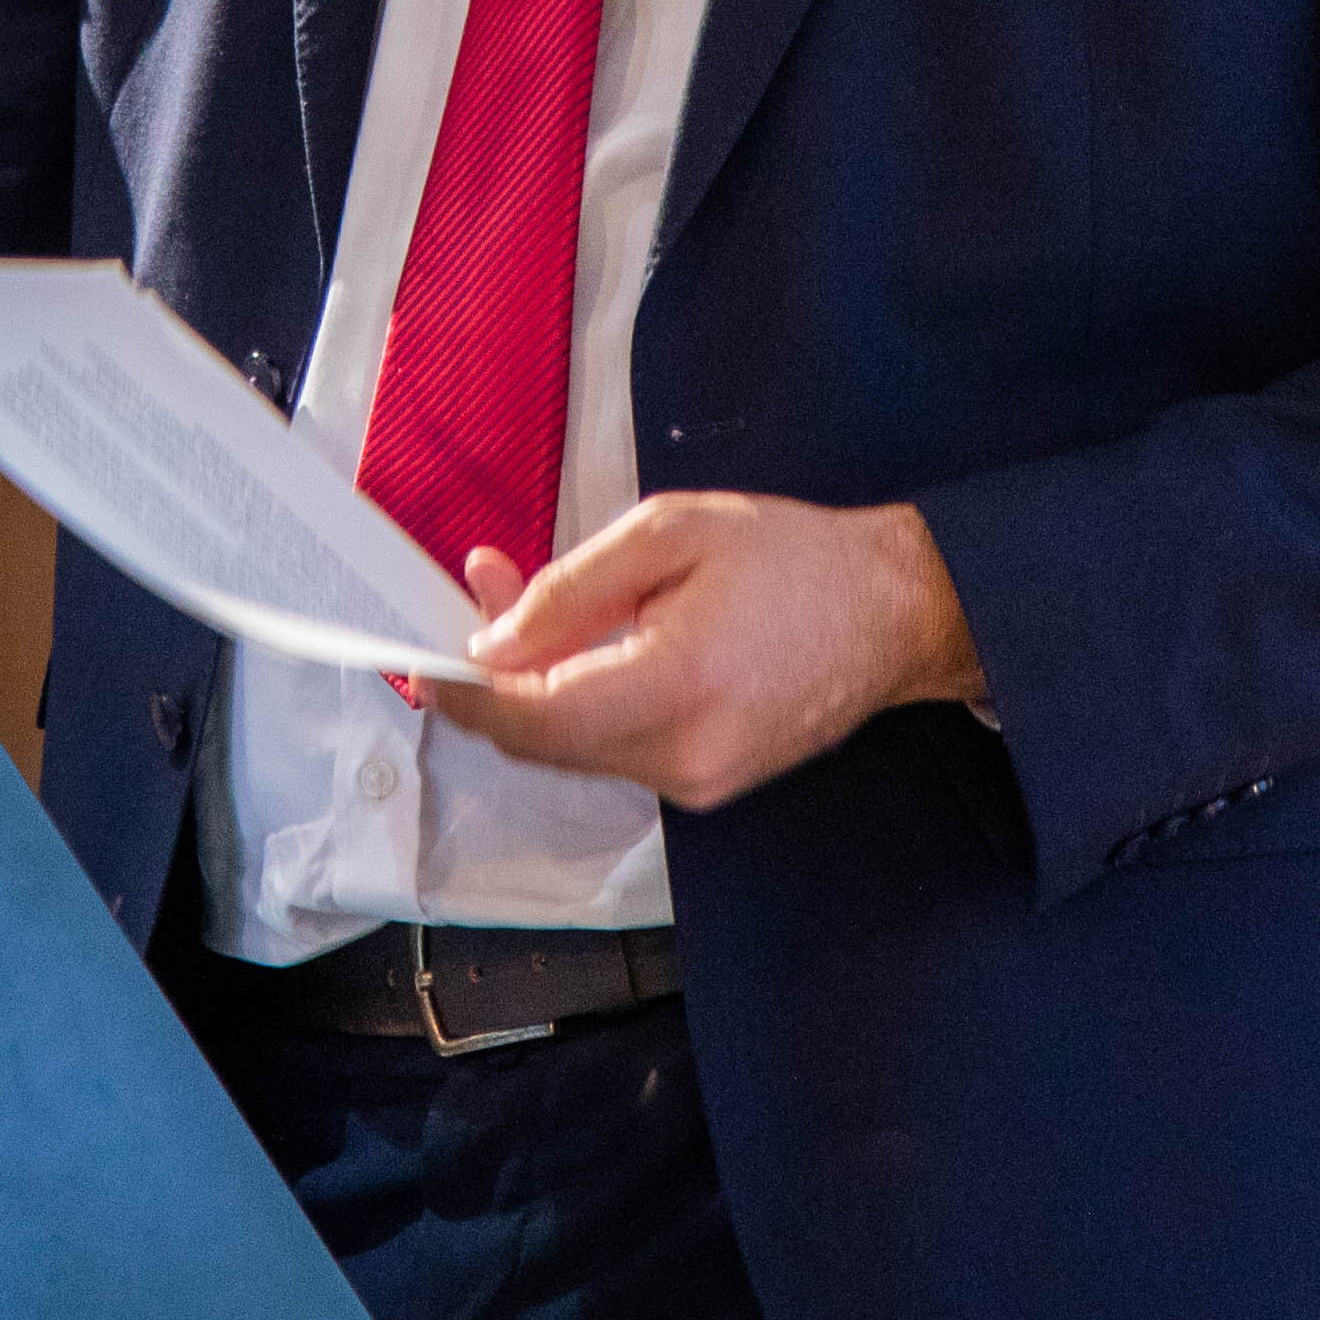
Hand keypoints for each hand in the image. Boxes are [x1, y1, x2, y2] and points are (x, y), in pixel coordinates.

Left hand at [422, 495, 988, 810]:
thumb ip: (572, 590)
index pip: (535, 720)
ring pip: (575, 751)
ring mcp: (698, 783)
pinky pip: (614, 751)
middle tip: (476, 598)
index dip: (467, 696)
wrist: (894, 613)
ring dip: (535, 691)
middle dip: (493, 680)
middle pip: (544, 744)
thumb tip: (492, 641)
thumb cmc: (793, 558)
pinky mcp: (707, 785)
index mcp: (678, 686)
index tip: (424, 659)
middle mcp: (684, 756)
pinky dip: (582, 707)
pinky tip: (584, 652)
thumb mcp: (672, 533)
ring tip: (528, 611)